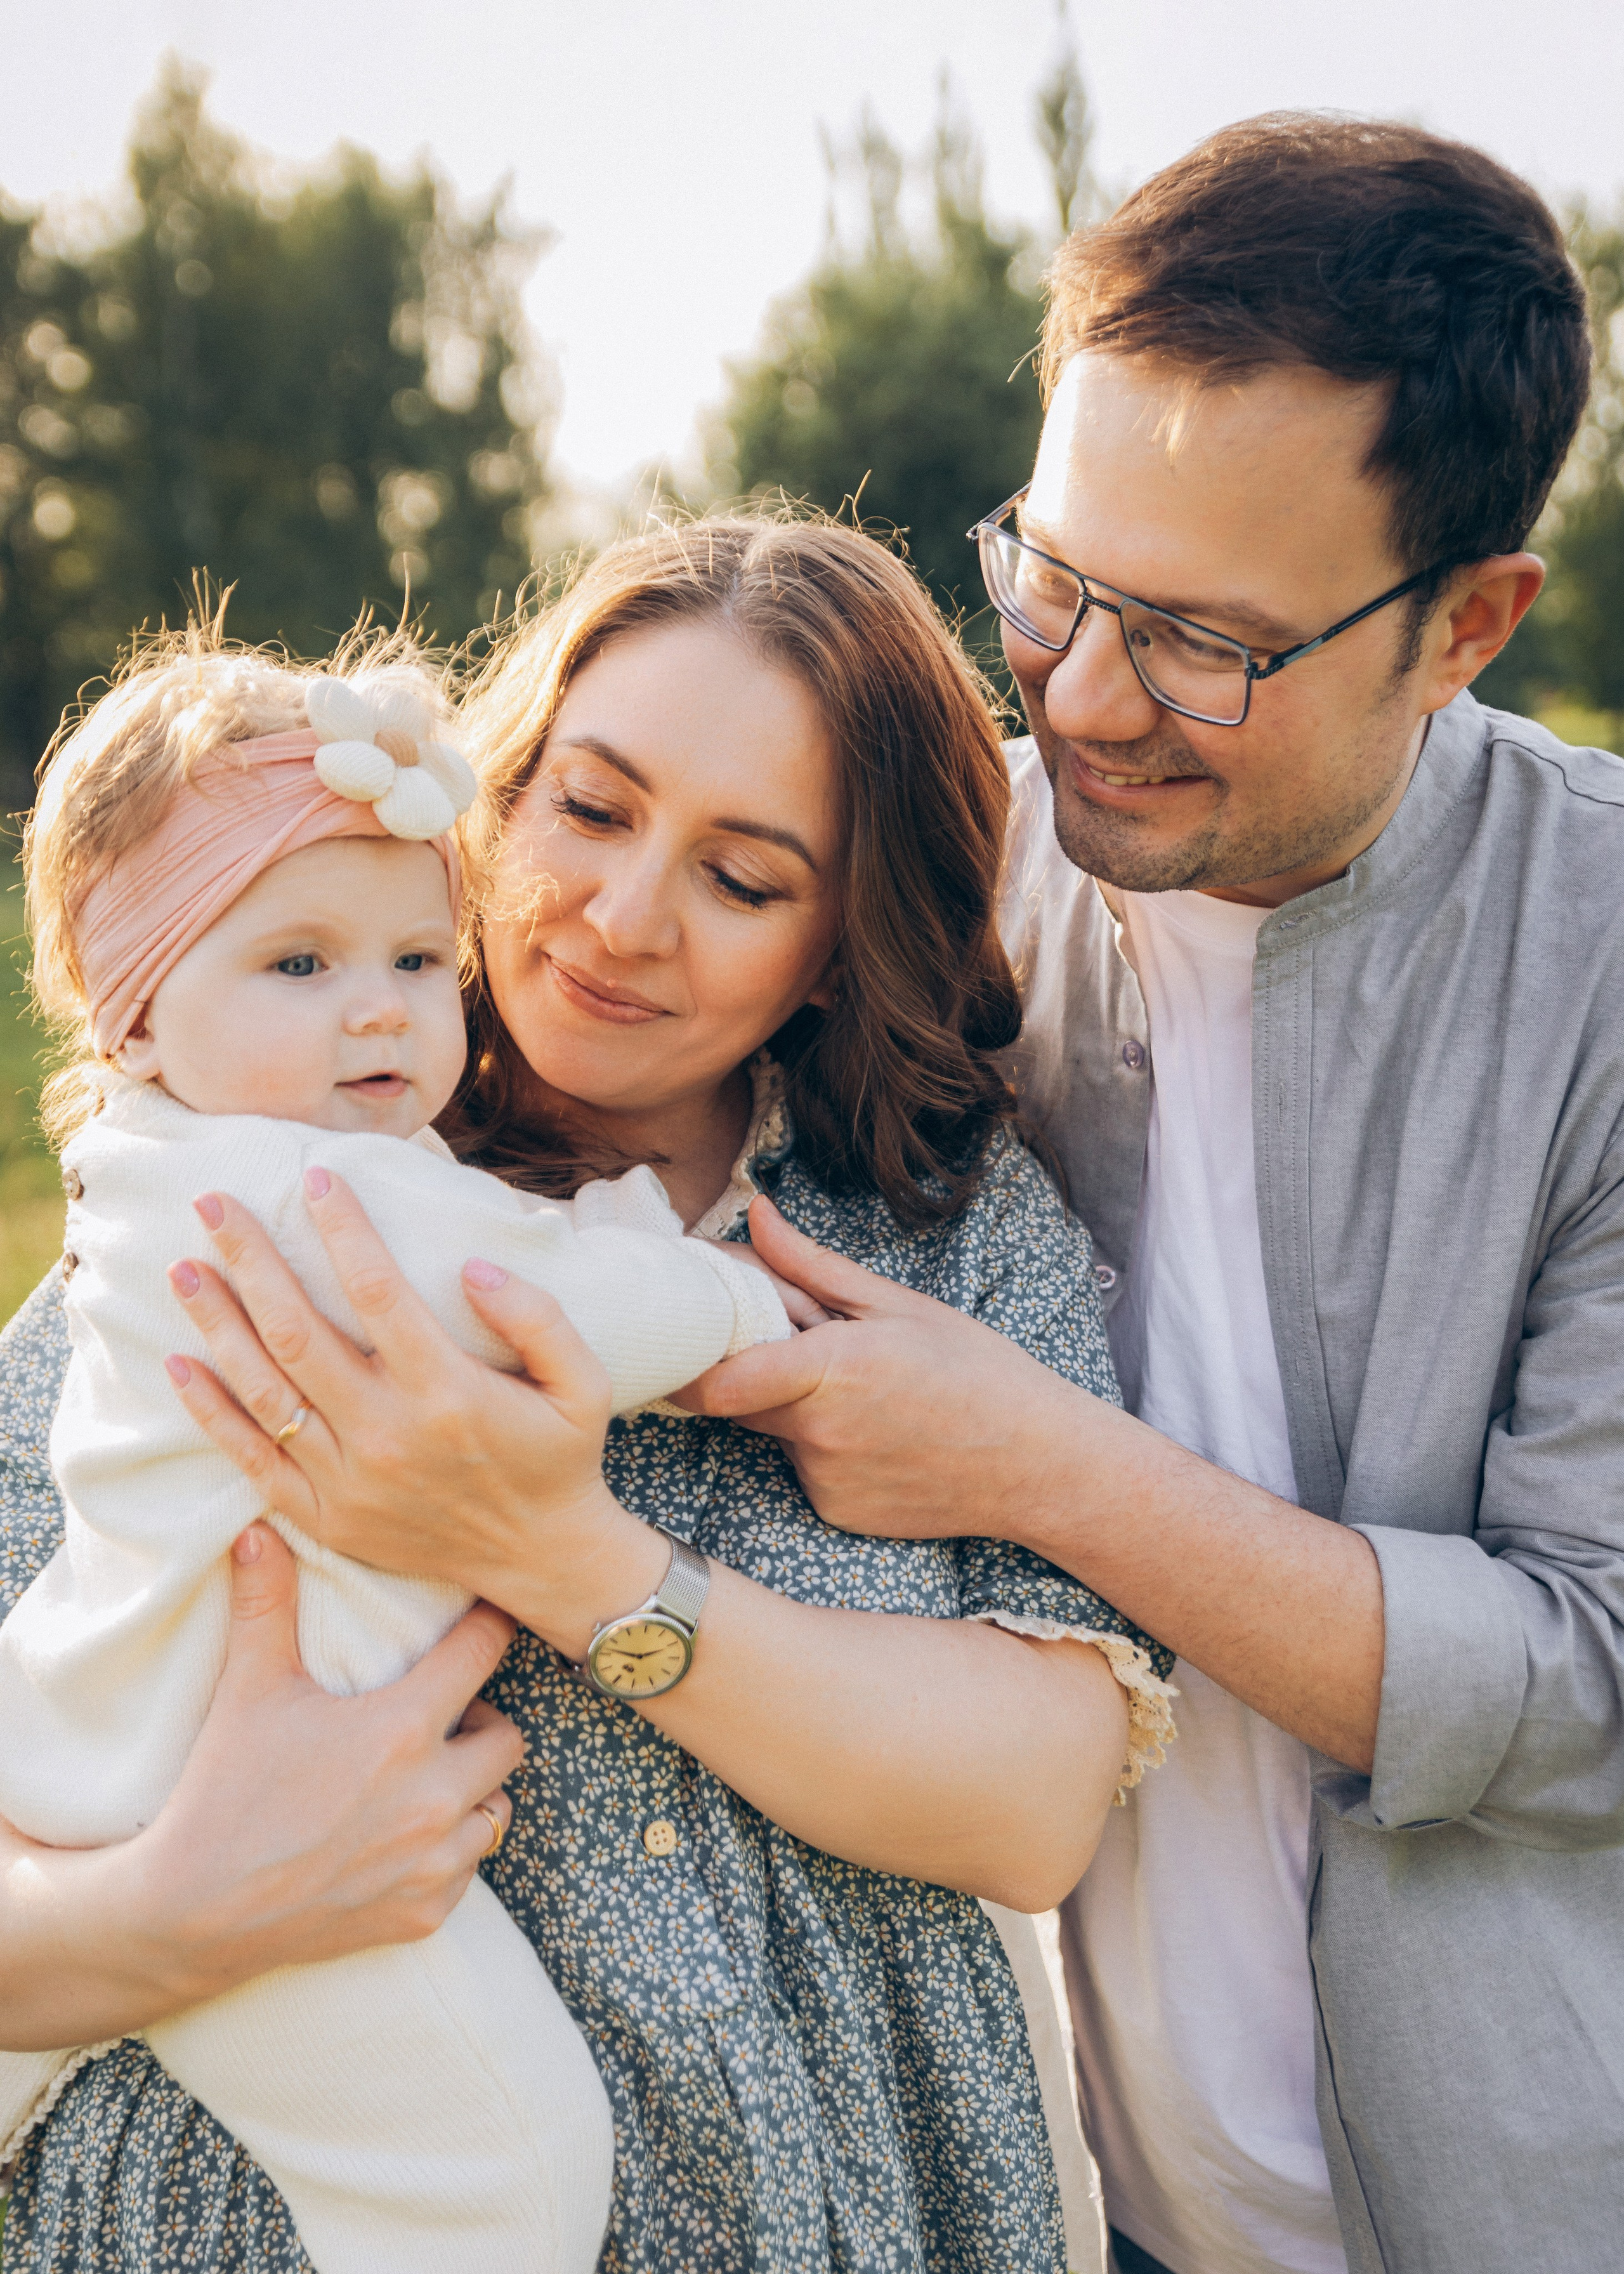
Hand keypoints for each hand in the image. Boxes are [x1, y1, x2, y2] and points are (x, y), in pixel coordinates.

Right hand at [0, 1527, 520, 2048]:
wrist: (191, 1912)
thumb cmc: (222, 1791)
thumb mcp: (250, 1689)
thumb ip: (266, 1603)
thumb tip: (259, 1527)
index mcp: (402, 1729)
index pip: (483, 1652)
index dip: (487, 1628)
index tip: (487, 1620)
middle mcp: (434, 1796)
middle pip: (508, 1737)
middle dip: (480, 1722)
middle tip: (436, 1718)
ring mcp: (433, 1862)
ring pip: (496, 1808)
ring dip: (471, 1790)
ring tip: (422, 1778)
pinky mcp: (424, 1914)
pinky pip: (467, 1870)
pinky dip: (446, 1853)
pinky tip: (400, 1838)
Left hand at [163, 1171, 660, 1642]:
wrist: (542, 1557)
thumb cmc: (561, 1456)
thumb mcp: (585, 1384)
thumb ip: (541, 1319)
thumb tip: (472, 1268)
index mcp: (449, 1393)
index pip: (377, 1291)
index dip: (342, 1229)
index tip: (315, 1180)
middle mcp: (389, 1435)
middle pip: (298, 1333)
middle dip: (250, 1262)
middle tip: (213, 1206)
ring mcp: (350, 1481)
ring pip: (265, 1391)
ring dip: (217, 1326)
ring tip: (184, 1271)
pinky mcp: (328, 1517)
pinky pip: (253, 1460)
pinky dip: (211, 1413)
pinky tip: (180, 1365)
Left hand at [676, 1195, 1086, 1538]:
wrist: (1038, 1464)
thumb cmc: (979, 1374)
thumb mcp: (899, 1306)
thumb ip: (812, 1267)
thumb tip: (757, 1216)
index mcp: (832, 1369)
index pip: (719, 1381)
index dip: (687, 1366)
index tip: (679, 1341)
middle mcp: (818, 1433)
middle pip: (736, 1399)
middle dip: (746, 1369)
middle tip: (788, 1343)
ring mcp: (825, 1480)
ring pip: (774, 1433)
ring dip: (792, 1408)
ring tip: (861, 1394)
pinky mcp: (835, 1511)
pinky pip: (804, 1468)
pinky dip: (822, 1448)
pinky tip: (877, 1436)